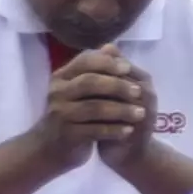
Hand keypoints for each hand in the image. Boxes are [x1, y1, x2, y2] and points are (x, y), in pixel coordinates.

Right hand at [42, 48, 155, 166]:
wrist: (51, 147)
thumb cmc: (73, 113)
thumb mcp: (82, 91)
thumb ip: (97, 70)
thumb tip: (113, 46)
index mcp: (61, 77)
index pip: (84, 61)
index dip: (107, 63)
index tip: (128, 68)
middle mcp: (57, 93)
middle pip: (89, 82)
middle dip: (118, 86)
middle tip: (140, 92)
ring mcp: (60, 114)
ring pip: (94, 107)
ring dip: (122, 110)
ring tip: (141, 114)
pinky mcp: (66, 135)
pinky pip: (94, 130)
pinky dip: (114, 130)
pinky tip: (129, 131)